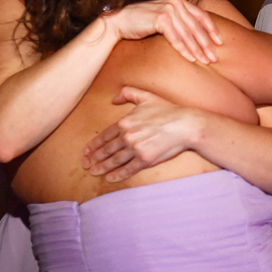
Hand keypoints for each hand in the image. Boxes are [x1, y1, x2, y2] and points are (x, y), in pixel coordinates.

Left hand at [83, 87, 201, 181]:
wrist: (186, 125)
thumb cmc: (168, 110)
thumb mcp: (146, 96)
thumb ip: (127, 93)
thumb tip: (113, 100)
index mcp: (125, 122)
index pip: (104, 136)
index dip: (94, 145)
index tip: (86, 151)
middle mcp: (127, 137)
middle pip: (106, 150)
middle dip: (94, 158)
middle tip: (86, 164)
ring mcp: (136, 149)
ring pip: (114, 161)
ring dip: (102, 167)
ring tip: (94, 172)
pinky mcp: (145, 160)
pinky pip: (128, 169)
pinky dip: (118, 175)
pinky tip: (110, 178)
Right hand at [106, 0, 221, 62]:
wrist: (120, 22)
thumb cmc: (144, 22)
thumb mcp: (166, 18)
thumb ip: (181, 21)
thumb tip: (199, 35)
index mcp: (180, 1)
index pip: (202, 16)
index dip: (212, 30)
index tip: (220, 43)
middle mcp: (176, 3)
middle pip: (197, 26)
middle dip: (206, 44)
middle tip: (214, 58)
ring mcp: (168, 9)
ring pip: (188, 33)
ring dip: (197, 49)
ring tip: (205, 61)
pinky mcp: (160, 18)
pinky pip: (176, 38)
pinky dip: (184, 49)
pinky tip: (191, 59)